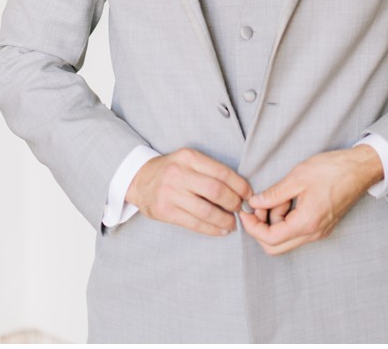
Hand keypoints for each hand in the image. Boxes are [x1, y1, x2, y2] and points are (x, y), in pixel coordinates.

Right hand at [125, 147, 252, 237]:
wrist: (139, 180)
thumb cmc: (171, 171)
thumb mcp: (188, 161)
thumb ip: (210, 172)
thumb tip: (241, 191)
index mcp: (188, 157)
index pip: (222, 173)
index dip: (240, 186)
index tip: (248, 195)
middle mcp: (178, 173)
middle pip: (216, 191)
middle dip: (234, 203)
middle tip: (240, 209)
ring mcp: (169, 193)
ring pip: (206, 211)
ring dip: (225, 220)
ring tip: (232, 223)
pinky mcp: (164, 211)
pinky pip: (195, 224)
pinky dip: (212, 229)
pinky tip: (220, 230)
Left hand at [240, 144, 381, 254]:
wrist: (359, 170)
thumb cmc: (332, 171)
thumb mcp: (297, 178)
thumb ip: (274, 194)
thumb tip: (255, 203)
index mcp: (307, 223)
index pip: (270, 239)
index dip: (252, 227)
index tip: (244, 211)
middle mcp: (313, 233)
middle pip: (276, 246)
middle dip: (260, 228)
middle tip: (256, 206)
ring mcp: (318, 231)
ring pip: (285, 238)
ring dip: (273, 221)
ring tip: (276, 195)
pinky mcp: (321, 225)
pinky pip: (296, 230)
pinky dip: (284, 218)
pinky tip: (285, 199)